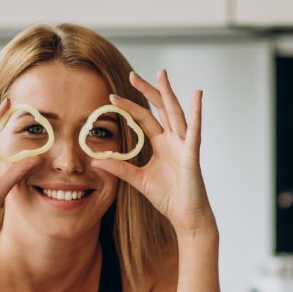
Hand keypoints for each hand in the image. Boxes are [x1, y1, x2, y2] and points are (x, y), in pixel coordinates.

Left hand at [91, 70, 215, 236]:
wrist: (186, 216)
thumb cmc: (168, 198)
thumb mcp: (138, 180)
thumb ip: (119, 167)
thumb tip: (95, 160)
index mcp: (162, 144)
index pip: (144, 119)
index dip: (129, 107)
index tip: (112, 98)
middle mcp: (174, 140)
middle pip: (160, 109)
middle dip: (147, 91)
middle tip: (132, 75)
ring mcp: (184, 145)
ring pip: (175, 113)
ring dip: (168, 93)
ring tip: (161, 75)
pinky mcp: (192, 154)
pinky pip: (194, 130)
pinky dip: (197, 112)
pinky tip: (197, 96)